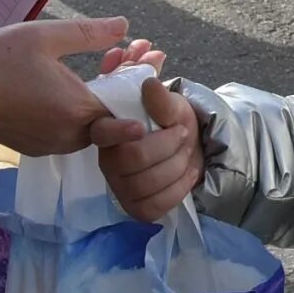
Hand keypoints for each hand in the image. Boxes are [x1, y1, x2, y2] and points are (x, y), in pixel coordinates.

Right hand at [0, 17, 136, 155]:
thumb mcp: (45, 35)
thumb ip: (90, 33)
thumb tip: (125, 25)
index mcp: (76, 111)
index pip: (125, 104)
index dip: (140, 79)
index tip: (152, 57)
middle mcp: (67, 137)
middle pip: (111, 115)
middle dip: (124, 83)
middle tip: (133, 53)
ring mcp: (48, 145)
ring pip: (90, 124)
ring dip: (101, 95)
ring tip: (109, 61)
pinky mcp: (32, 147)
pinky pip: (68, 130)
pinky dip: (78, 108)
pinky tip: (76, 82)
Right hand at [93, 76, 201, 221]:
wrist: (190, 150)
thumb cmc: (173, 125)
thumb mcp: (172, 107)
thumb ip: (162, 99)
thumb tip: (150, 85)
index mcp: (109, 131)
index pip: (103, 132)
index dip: (118, 131)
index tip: (141, 127)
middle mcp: (108, 160)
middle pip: (133, 159)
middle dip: (168, 146)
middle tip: (183, 135)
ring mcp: (120, 187)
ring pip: (145, 183)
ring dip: (177, 166)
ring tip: (186, 154)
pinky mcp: (135, 207)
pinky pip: (154, 205)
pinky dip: (178, 188)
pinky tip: (188, 174)